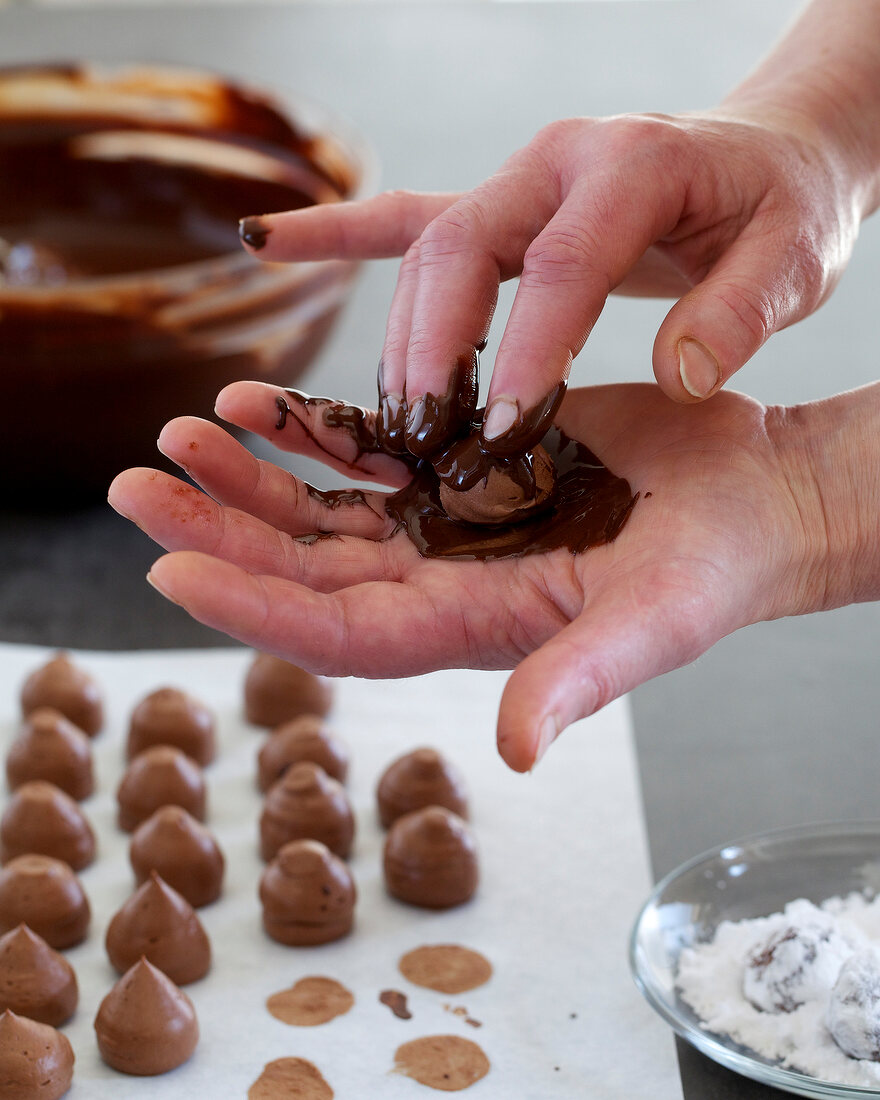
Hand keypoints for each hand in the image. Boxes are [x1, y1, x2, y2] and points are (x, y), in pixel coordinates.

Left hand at [108, 379, 827, 771]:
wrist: (745, 498)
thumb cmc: (715, 568)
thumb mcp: (656, 623)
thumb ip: (582, 678)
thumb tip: (520, 749)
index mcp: (471, 628)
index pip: (339, 632)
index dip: (254, 608)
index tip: (171, 573)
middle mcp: (440, 583)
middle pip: (305, 570)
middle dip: (217, 534)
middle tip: (134, 490)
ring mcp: (443, 524)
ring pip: (318, 510)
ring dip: (245, 476)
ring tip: (176, 435)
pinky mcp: (460, 464)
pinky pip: (363, 450)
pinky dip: (306, 429)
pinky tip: (251, 402)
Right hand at [240, 110, 856, 455]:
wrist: (766, 158)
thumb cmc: (783, 210)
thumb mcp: (798, 258)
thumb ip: (744, 312)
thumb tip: (680, 373)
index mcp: (633, 165)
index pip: (560, 263)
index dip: (524, 351)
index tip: (502, 435)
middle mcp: (559, 160)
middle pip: (461, 246)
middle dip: (433, 350)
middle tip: (424, 440)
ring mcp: (519, 177)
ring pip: (427, 249)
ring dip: (403, 340)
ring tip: (395, 426)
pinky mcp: (498, 204)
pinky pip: (406, 218)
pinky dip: (338, 234)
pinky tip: (268, 245)